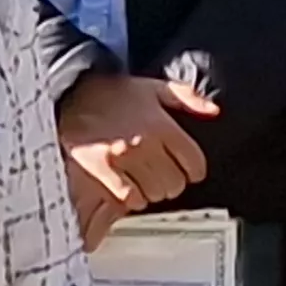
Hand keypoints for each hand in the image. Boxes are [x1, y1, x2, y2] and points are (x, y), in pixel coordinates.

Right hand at [59, 71, 219, 240]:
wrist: (71, 94)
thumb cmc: (113, 93)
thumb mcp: (154, 88)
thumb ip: (187, 98)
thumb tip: (214, 112)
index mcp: (162, 124)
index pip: (194, 163)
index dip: (193, 170)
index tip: (186, 169)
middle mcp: (145, 142)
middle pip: (175, 183)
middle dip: (172, 182)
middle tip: (160, 174)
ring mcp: (123, 157)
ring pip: (154, 193)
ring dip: (151, 191)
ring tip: (142, 179)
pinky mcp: (101, 169)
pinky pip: (128, 198)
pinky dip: (131, 197)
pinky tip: (127, 187)